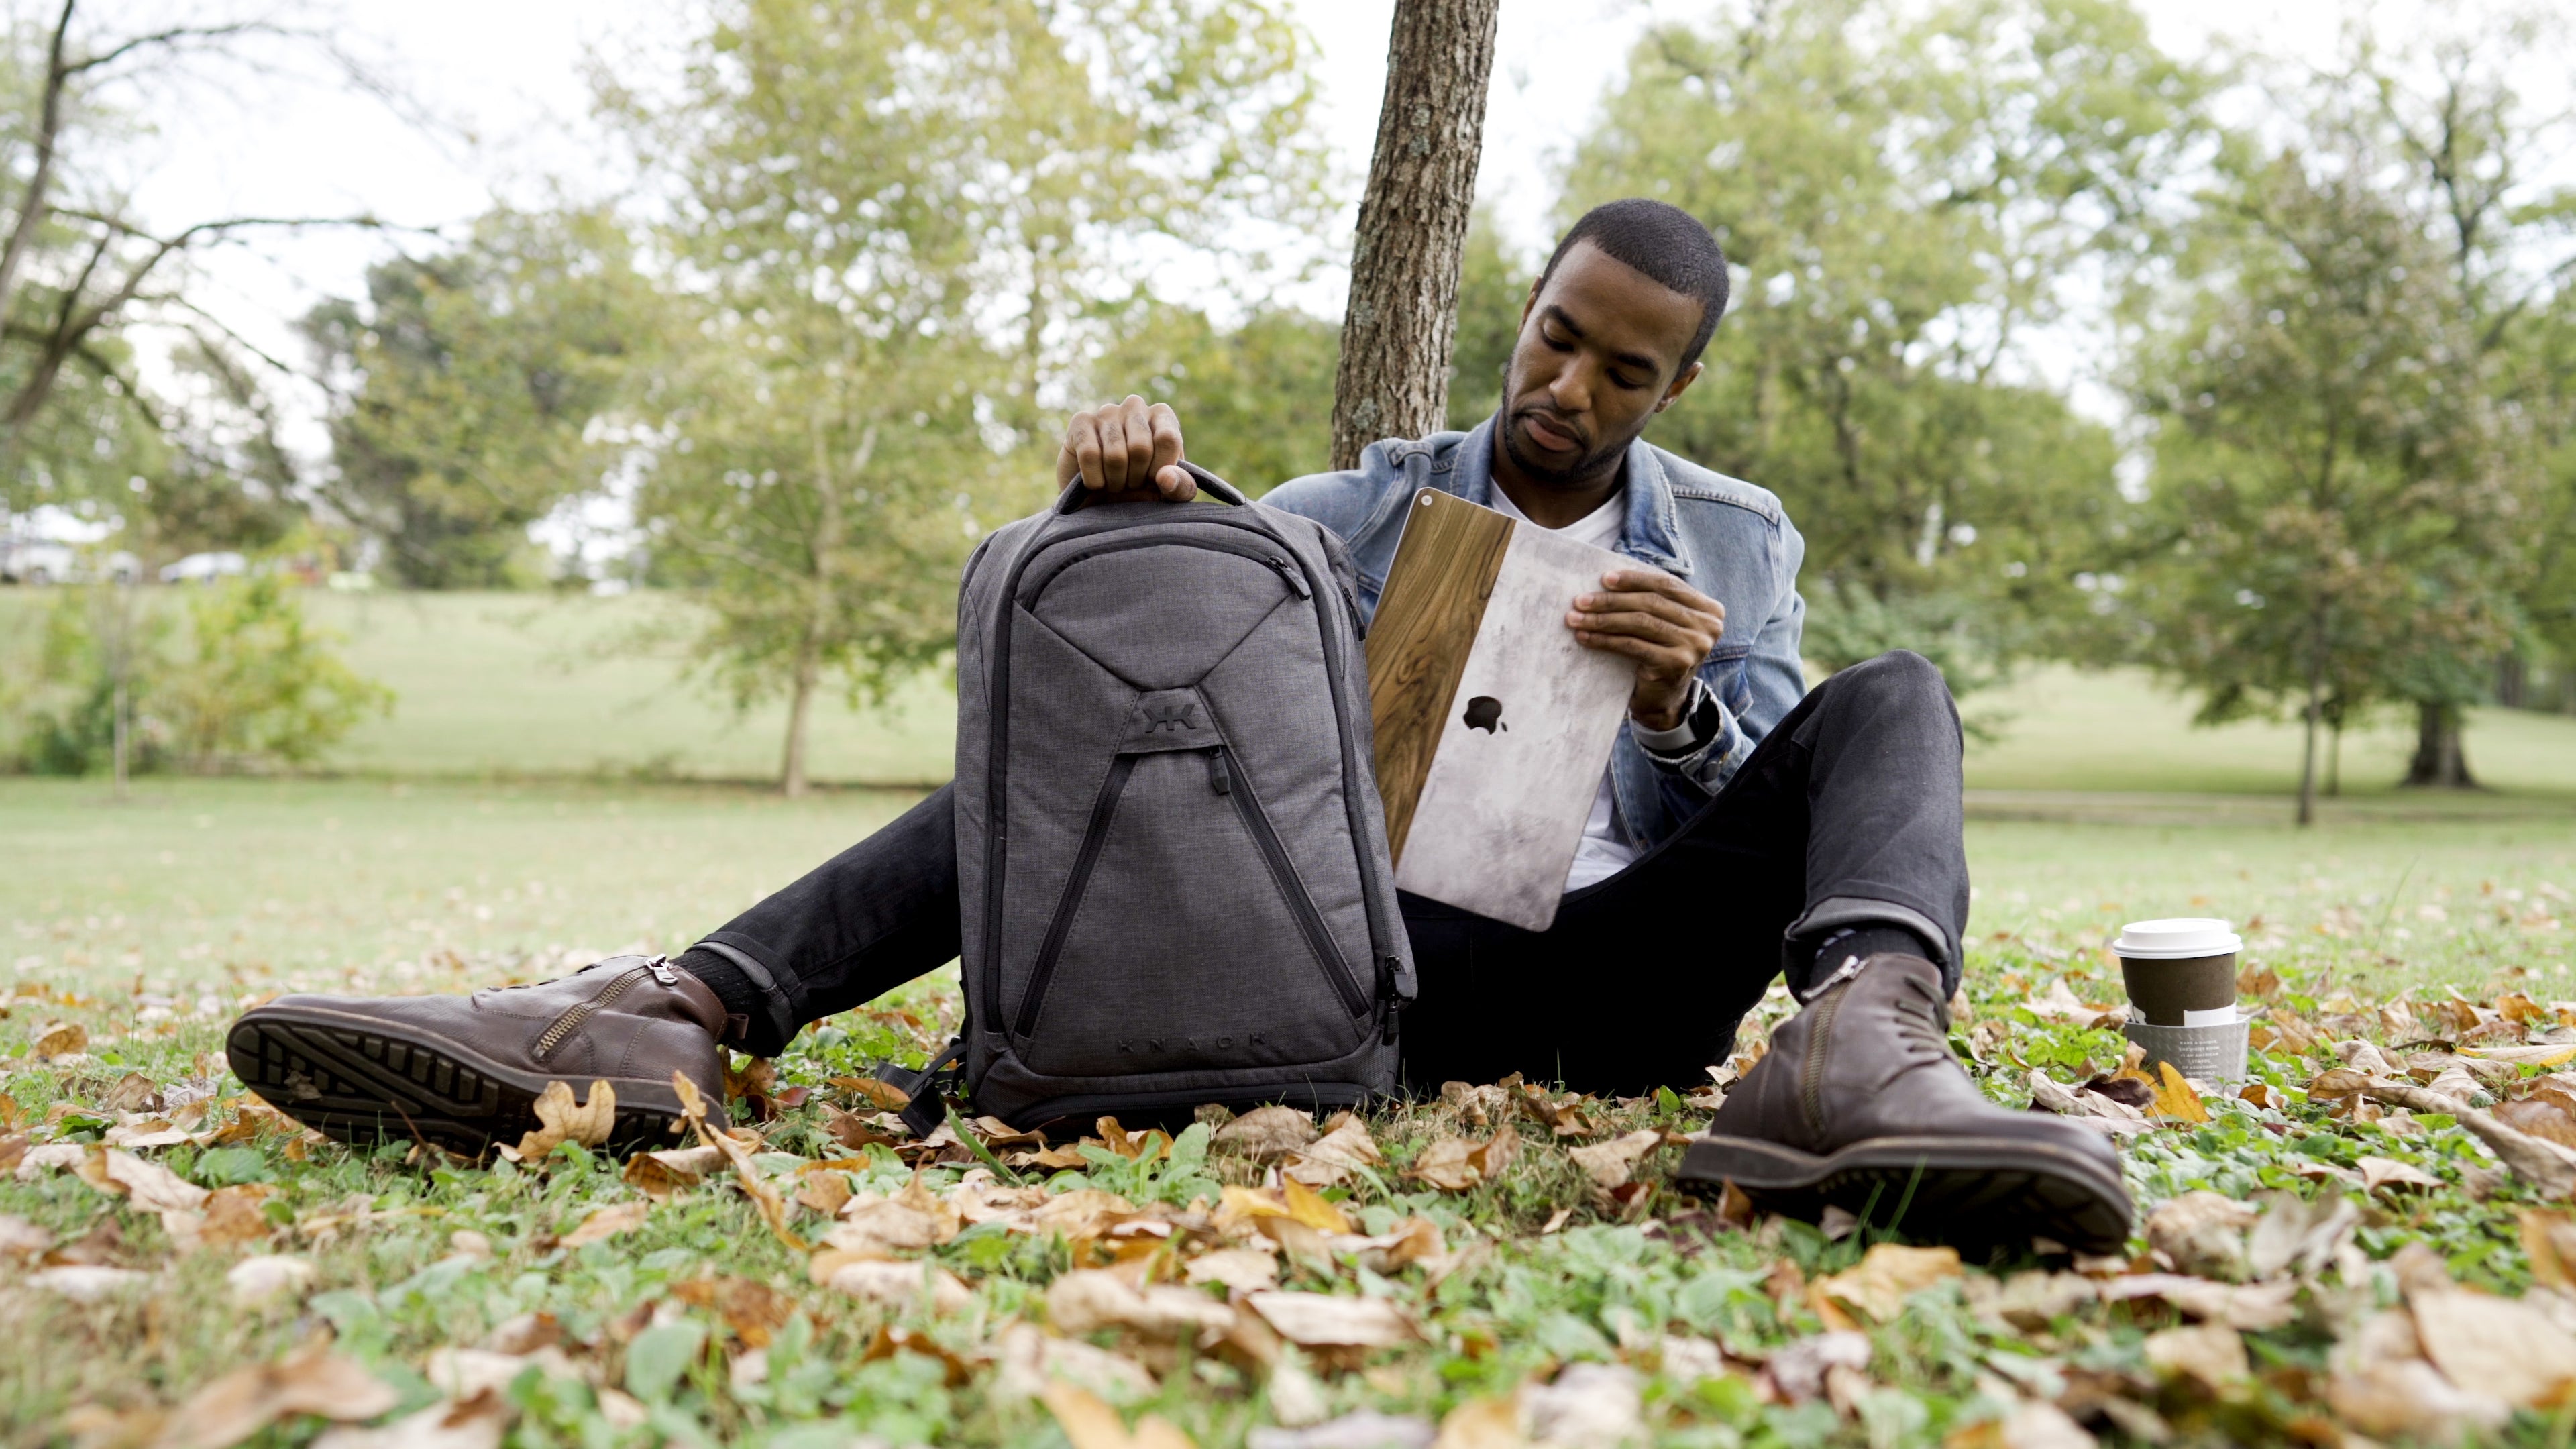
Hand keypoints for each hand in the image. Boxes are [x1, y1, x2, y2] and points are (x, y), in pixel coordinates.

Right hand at [1056, 396, 1194, 501]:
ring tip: (1115, 483)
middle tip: (1131, 484)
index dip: (1160, 470)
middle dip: (1136, 478)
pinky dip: (1094, 480)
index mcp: (1163, 415)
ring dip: (1115, 482)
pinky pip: (1089, 455)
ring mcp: (1106, 411)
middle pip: (1140, 448)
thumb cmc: (1142, 490)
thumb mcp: (1169, 494)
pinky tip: (1096, 482)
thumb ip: (1181, 487)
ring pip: (1114, 455)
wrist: (1100, 499)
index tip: (1153, 482)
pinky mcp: (1080, 422)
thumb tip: (1165, 477)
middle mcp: (1135, 406)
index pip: (1167, 439)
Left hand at [1567, 570, 1725, 730]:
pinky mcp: (1676, 663)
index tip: (1604, 578)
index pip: (1667, 585)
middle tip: (1580, 600)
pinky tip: (1585, 638)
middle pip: (1651, 603)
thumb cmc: (1659, 654)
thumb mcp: (1664, 623)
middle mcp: (1708, 626)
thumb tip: (1610, 578)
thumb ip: (1653, 600)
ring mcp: (1694, 645)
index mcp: (1709, 609)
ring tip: (1576, 618)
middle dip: (1611, 600)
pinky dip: (1605, 640)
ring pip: (1640, 622)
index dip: (1634, 580)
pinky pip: (1633, 645)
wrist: (1664, 700)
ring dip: (1603, 619)